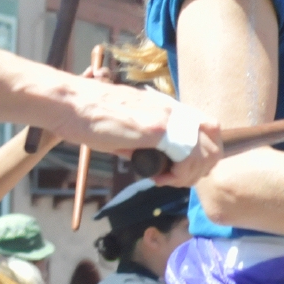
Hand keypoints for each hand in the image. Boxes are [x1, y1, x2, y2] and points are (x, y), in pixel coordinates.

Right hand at [56, 81, 221, 183]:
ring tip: (165, 180)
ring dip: (190, 173)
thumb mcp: (126, 130)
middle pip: (214, 140)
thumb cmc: (88, 116)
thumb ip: (144, 143)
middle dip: (201, 167)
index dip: (201, 154)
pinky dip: (180, 174)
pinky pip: (187, 156)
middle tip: (175, 179)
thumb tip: (153, 162)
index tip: (178, 169)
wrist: (68, 103)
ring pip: (205, 151)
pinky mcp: (156, 130)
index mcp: (167, 108)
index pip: (207, 128)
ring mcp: (167, 119)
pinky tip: (160, 178)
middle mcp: (172, 110)